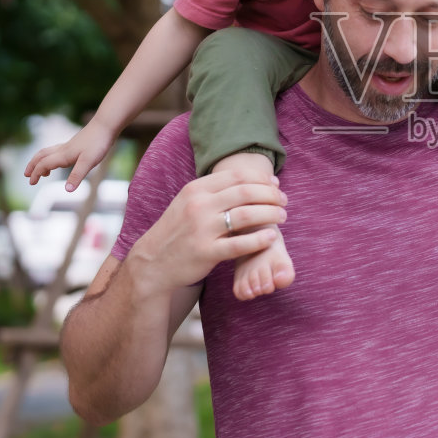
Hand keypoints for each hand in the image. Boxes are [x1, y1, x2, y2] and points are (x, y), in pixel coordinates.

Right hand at [25, 121, 115, 189]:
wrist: (106, 125)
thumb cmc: (98, 143)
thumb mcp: (88, 162)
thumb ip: (77, 175)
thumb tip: (67, 190)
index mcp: (64, 155)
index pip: (44, 164)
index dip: (36, 174)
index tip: (31, 183)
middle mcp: (63, 150)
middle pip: (41, 156)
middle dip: (32, 165)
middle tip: (26, 175)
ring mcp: (69, 146)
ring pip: (49, 152)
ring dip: (41, 161)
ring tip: (42, 171)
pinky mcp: (76, 144)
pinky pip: (58, 151)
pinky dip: (52, 157)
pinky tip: (61, 161)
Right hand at [128, 166, 287, 296]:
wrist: (153, 262)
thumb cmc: (178, 230)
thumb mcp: (189, 202)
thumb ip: (214, 191)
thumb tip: (249, 180)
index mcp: (196, 189)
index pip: (237, 176)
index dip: (261, 179)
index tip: (275, 184)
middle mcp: (199, 205)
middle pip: (245, 192)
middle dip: (270, 195)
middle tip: (284, 201)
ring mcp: (202, 229)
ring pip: (246, 215)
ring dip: (270, 214)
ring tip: (282, 216)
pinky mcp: (206, 252)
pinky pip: (240, 244)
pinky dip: (259, 240)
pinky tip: (271, 238)